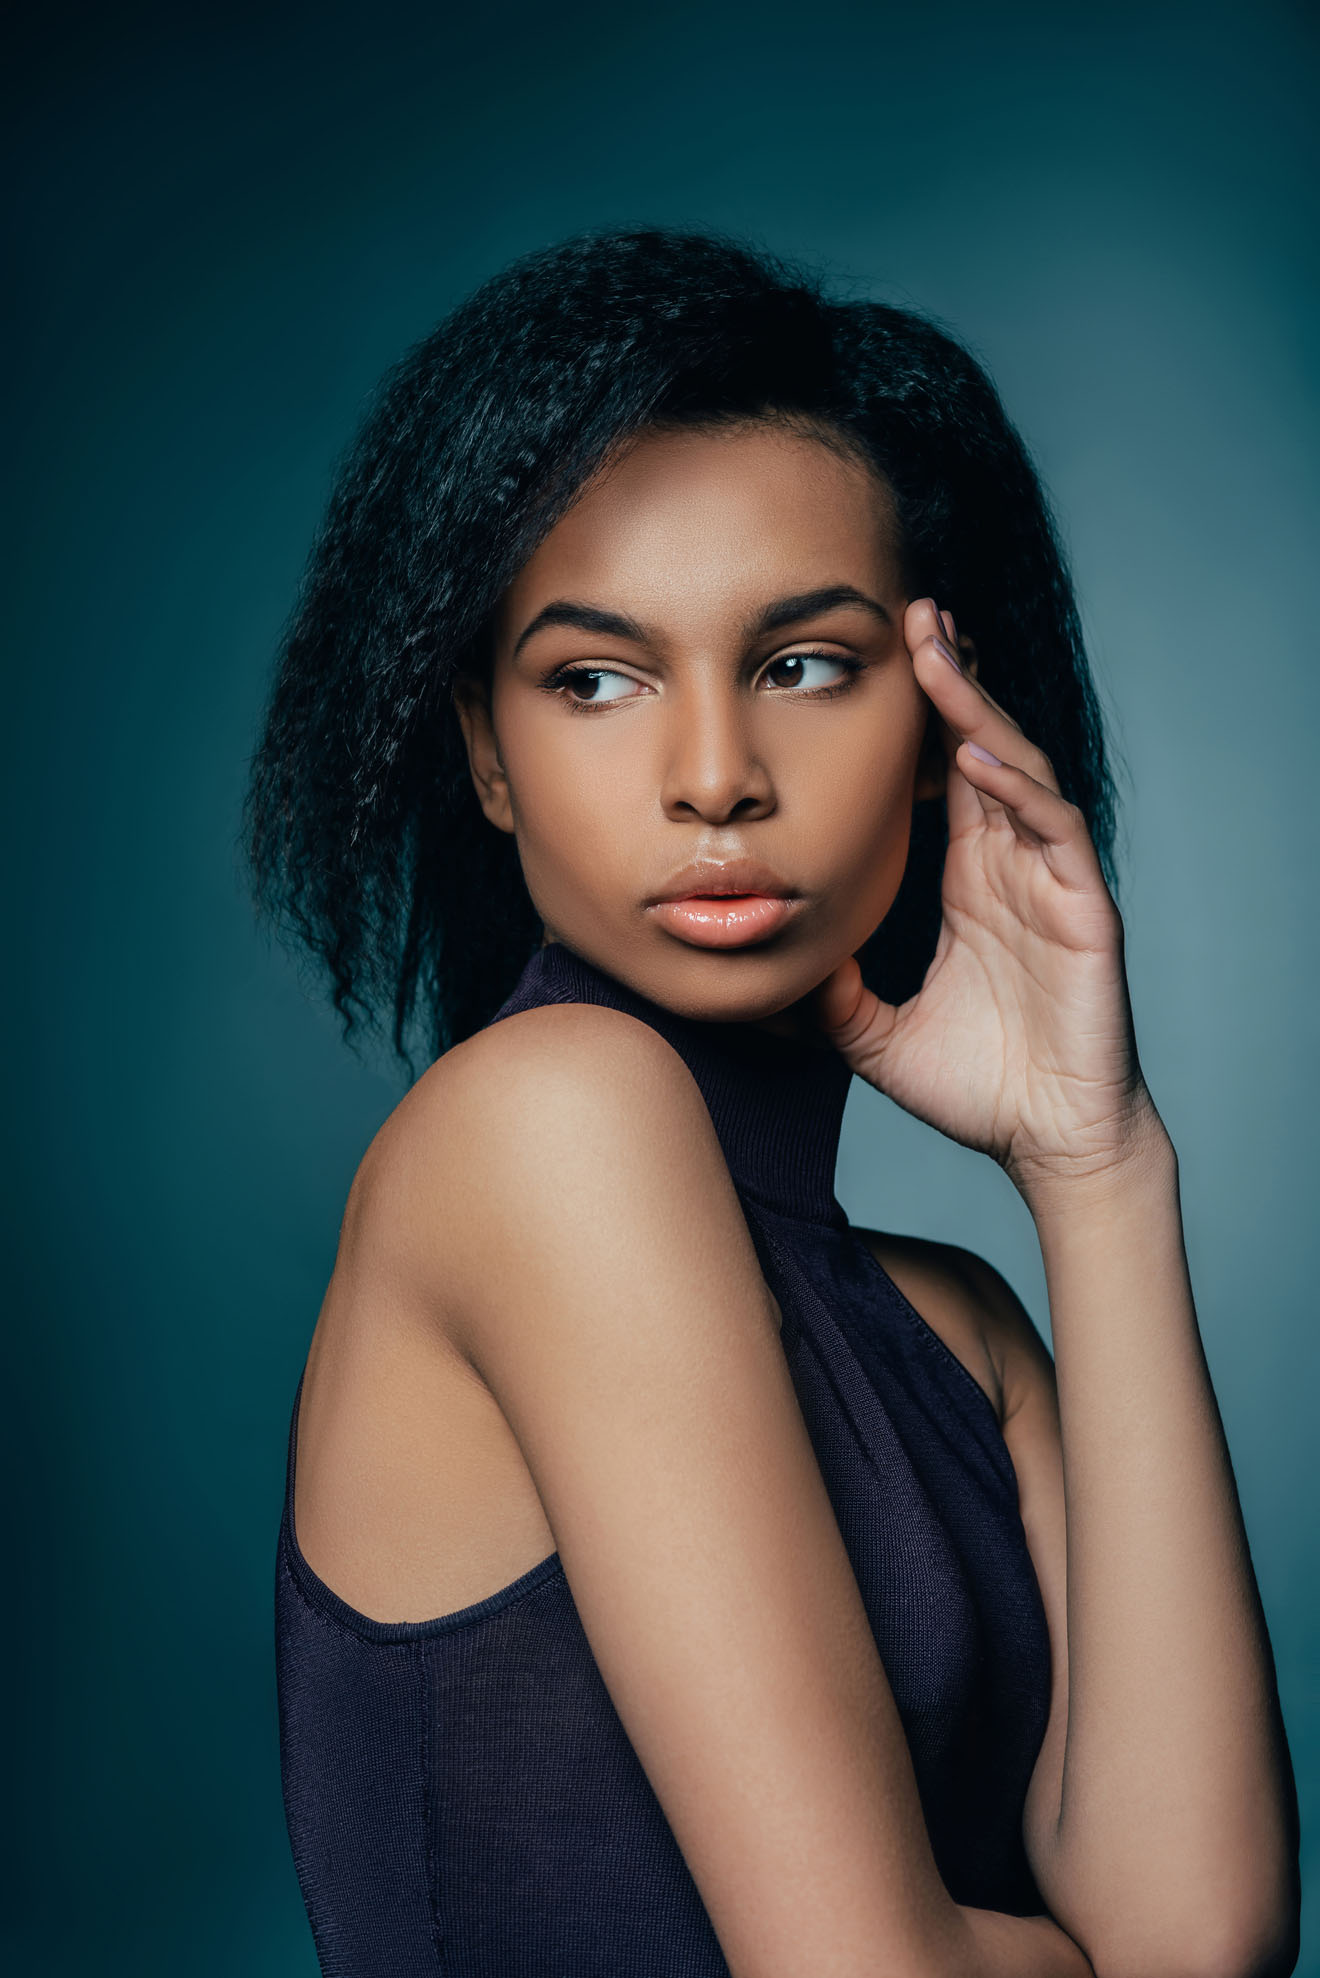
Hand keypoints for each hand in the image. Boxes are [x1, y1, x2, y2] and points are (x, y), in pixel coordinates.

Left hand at [812, 598, 1162, 1199]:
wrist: (1048, 1142)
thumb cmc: (978, 1089)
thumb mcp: (874, 1036)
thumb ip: (831, 996)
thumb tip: (773, 963)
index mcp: (970, 883)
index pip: (943, 778)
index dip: (918, 720)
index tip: (881, 659)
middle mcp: (1012, 868)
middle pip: (980, 749)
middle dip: (949, 681)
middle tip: (914, 612)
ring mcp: (1051, 883)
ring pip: (1018, 770)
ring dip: (977, 710)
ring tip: (939, 651)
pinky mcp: (1085, 910)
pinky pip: (1054, 831)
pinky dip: (1018, 789)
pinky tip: (980, 756)